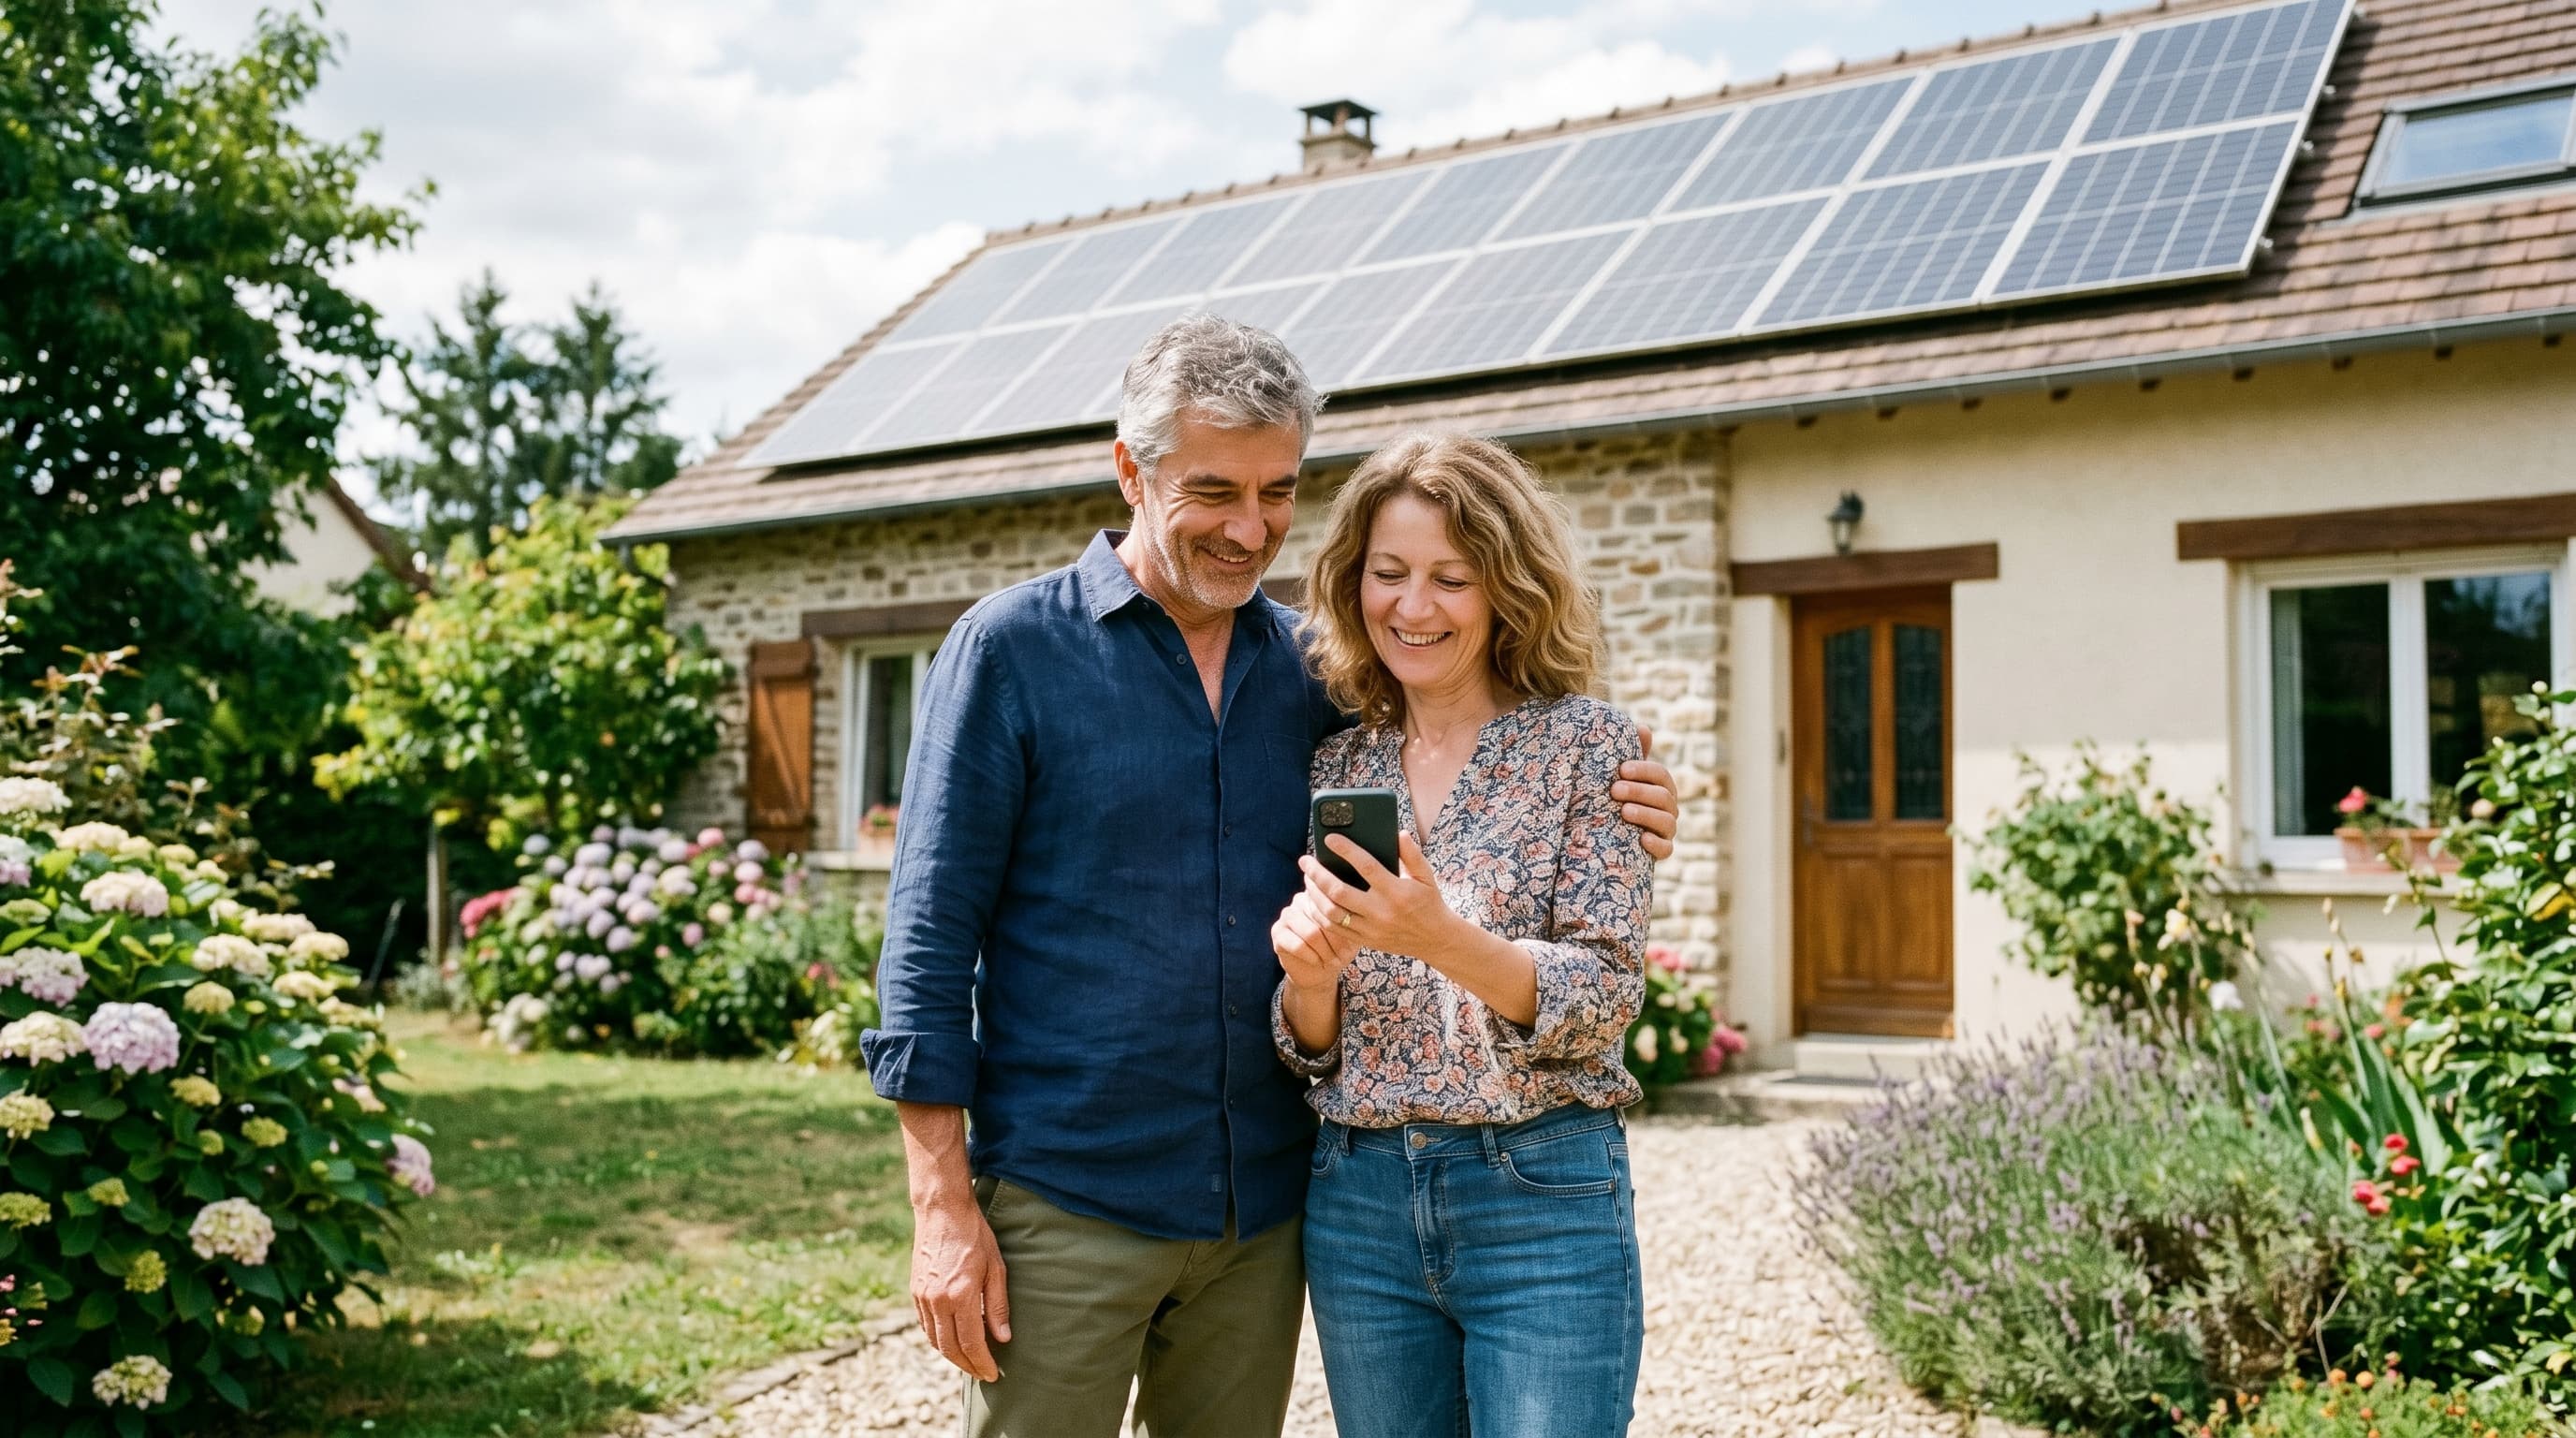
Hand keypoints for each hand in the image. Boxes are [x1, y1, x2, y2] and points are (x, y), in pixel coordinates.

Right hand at [912, 1193, 1010, 1381]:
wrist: (942, 1211)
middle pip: (950, 1348)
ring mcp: (922, 1297)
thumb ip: (997, 1306)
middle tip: (982, 1373)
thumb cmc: (974, 1236)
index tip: (993, 1374)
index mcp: (960, 1296)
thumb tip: (1002, 1338)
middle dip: (967, 1365)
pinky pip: (925, 1325)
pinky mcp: (915, 1291)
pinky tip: (952, 1339)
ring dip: (952, 1355)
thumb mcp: (996, 1268)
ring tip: (970, 1360)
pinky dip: (938, 1338)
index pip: (971, 1343)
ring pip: (935, 1340)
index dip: (982, 1363)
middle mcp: (937, 1300)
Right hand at [1272, 887, 1360, 993]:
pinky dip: (1312, 957)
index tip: (1354, 941)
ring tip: (1333, 961)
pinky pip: (1298, 945)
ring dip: (1325, 952)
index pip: (1335, 903)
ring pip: (1312, 933)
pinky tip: (1318, 962)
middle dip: (1337, 943)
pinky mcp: (1277, 932)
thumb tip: (1358, 915)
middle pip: (1324, 919)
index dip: (1346, 926)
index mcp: (1321, 893)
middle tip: (1344, 956)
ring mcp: (1287, 914)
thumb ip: (1352, 919)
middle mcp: (1301, 899)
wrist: (1319, 970)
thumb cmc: (1338, 947)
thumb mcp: (1352, 932)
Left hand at [1301, 831, 1465, 964]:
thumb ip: (1412, 855)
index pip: (1366, 867)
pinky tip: (1314, 900)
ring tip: (1307, 879)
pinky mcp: (1365, 940)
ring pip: (1332, 913)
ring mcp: (1371, 929)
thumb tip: (1399, 833)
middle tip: (1305, 861)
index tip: (1330, 838)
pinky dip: (1320, 914)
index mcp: (1397, 892)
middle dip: (1318, 875)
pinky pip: (1335, 929)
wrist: (1436, 940)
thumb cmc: (1429, 902)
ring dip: (1315, 894)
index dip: (1346, 851)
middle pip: (1339, 892)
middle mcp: (1381, 911)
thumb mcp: (1427, 876)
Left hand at [1617, 725, 1678, 861]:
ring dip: (1645, 814)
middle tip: (1614, 790)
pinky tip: (1641, 839)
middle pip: (1663, 797)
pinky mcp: (1661, 851)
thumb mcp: (1625, 778)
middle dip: (1639, 791)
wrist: (1612, 836)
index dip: (1644, 770)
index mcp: (1662, 787)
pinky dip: (1656, 844)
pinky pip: (1666, 849)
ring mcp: (1667, 830)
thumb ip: (1635, 756)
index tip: (1622, 769)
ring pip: (1666, 821)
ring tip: (1623, 811)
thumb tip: (1643, 727)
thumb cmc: (1620, 798)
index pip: (1660, 775)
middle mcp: (1669, 808)